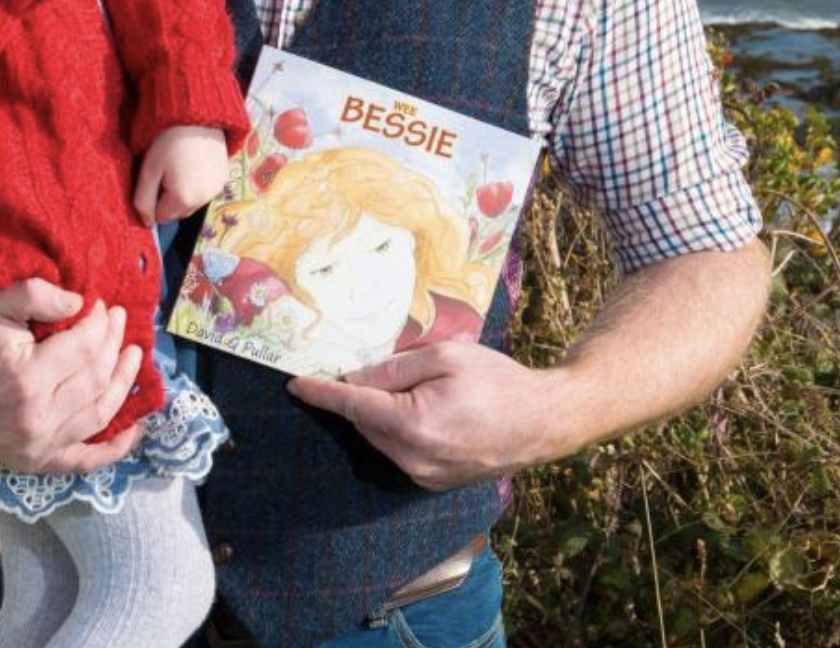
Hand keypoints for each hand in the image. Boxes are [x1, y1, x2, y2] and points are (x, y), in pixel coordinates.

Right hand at [0, 191, 140, 471]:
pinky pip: (83, 460)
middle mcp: (36, 419)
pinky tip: (134, 430)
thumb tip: (80, 302)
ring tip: (133, 356)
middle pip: (96, 377)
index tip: (101, 304)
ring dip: (123, 384)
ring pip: (99, 413)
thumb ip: (35, 294)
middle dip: (114, 343)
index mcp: (26, 379)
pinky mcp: (33, 461)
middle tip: (118, 319)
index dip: (99, 322)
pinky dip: (113, 449)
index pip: (85, 346)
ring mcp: (37, 445)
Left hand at [133, 125, 228, 225]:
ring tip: (180, 165)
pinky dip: (197, 184)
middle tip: (166, 171)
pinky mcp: (224, 179)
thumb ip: (143, 201)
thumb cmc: (168, 141)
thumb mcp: (149, 170)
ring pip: (191, 204)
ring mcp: (216, 190)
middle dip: (168, 199)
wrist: (197, 116)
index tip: (154, 177)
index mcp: (183, 199)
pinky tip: (193, 164)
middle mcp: (203, 200)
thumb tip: (146, 223)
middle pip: (177, 213)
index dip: (153, 199)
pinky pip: (204, 192)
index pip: (160, 217)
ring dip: (183, 193)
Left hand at [287, 340, 571, 490]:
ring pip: (380, 438)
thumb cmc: (498, 381)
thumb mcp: (445, 356)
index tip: (295, 384)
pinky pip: (399, 452)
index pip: (352, 405)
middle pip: (364, 422)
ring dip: (379, 414)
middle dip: (358, 396)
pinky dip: (398, 430)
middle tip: (373, 368)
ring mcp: (424, 476)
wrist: (544, 421)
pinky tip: (424, 409)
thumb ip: (393, 369)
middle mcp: (413, 458)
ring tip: (413, 388)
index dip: (321, 393)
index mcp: (413, 424)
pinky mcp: (434, 483)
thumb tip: (354, 379)